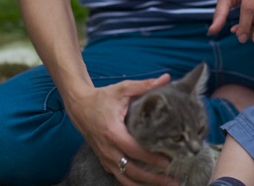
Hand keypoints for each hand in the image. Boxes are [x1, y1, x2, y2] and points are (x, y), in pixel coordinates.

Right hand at [64, 75, 178, 185]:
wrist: (79, 106)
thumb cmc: (102, 97)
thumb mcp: (123, 89)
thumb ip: (145, 86)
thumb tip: (166, 78)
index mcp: (112, 132)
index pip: (133, 150)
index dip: (151, 158)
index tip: (168, 161)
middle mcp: (107, 149)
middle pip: (131, 171)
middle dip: (153, 179)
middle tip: (174, 181)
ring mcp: (105, 157)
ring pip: (125, 178)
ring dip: (145, 184)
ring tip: (165, 185)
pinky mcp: (104, 161)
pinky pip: (120, 176)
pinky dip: (134, 182)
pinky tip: (149, 183)